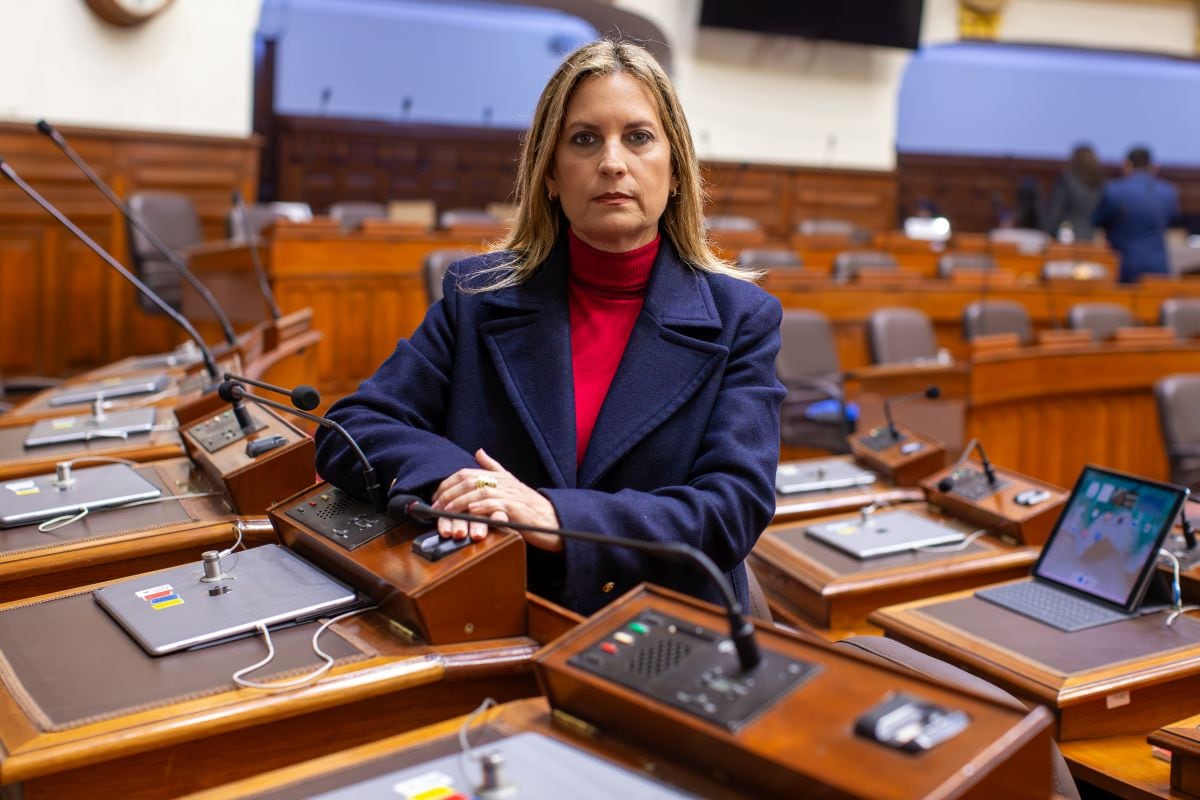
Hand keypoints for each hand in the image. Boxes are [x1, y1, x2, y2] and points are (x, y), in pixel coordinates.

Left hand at [431, 449, 562, 549]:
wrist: (555, 520)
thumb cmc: (531, 506)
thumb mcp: (511, 483)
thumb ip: (493, 467)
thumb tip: (478, 451)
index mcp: (500, 476)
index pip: (466, 473)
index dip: (447, 483)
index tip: (435, 496)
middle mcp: (504, 482)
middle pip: (470, 480)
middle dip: (448, 493)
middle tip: (435, 506)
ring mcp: (511, 495)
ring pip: (480, 491)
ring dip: (460, 501)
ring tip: (447, 510)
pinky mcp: (518, 509)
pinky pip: (497, 505)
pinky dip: (482, 507)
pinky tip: (471, 512)